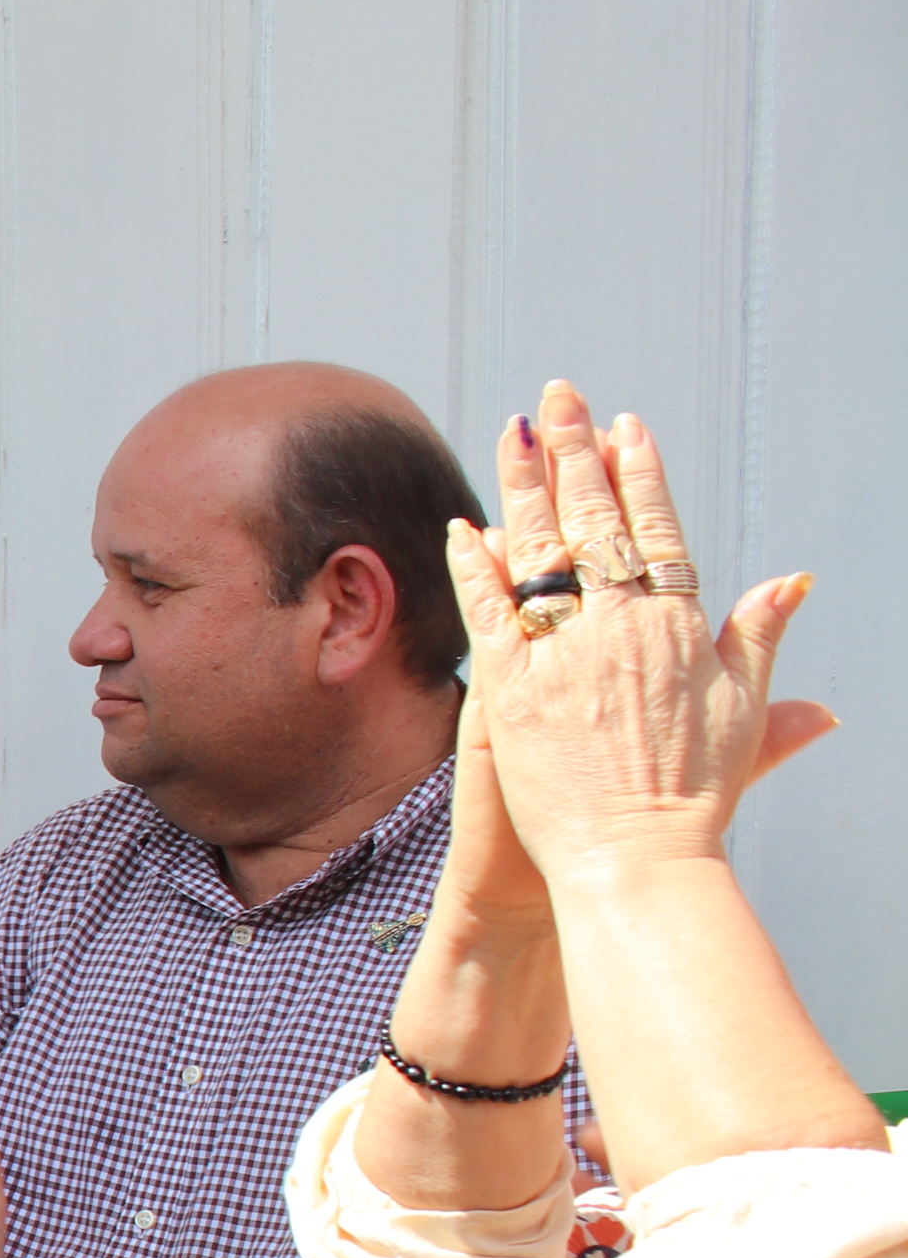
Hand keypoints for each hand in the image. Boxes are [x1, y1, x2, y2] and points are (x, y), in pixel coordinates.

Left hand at [444, 382, 832, 887]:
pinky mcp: (511, 688)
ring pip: (539, 550)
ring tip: (515, 430)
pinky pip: (489, 611)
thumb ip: (759, 640)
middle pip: (594, 522)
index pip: (655, 530)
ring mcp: (563, 655)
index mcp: (679, 627)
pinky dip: (475, 565)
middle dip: (577, 452)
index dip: (640, 475)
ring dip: (526, 484)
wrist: (636, 862)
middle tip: (561, 395)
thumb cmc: (694, 798)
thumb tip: (794, 584)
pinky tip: (463, 525)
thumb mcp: (742, 711)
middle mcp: (622, 629)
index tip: (628, 427)